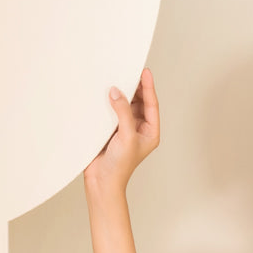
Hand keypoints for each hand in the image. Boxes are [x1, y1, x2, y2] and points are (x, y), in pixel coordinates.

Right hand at [84, 68, 160, 193]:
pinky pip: (111, 111)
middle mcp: (139, 129)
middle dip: (135, 88)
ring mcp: (124, 128)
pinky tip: (104, 93)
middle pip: (139, 102)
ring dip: (121, 93)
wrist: (101, 182)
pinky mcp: (110, 129)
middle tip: (129, 70)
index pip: (151, 105)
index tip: (145, 72)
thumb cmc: (119, 166)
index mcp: (150, 132)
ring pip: (125, 105)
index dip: (148, 87)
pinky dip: (109, 102)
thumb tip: (116, 92)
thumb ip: (123, 112)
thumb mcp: (126, 136)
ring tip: (117, 78)